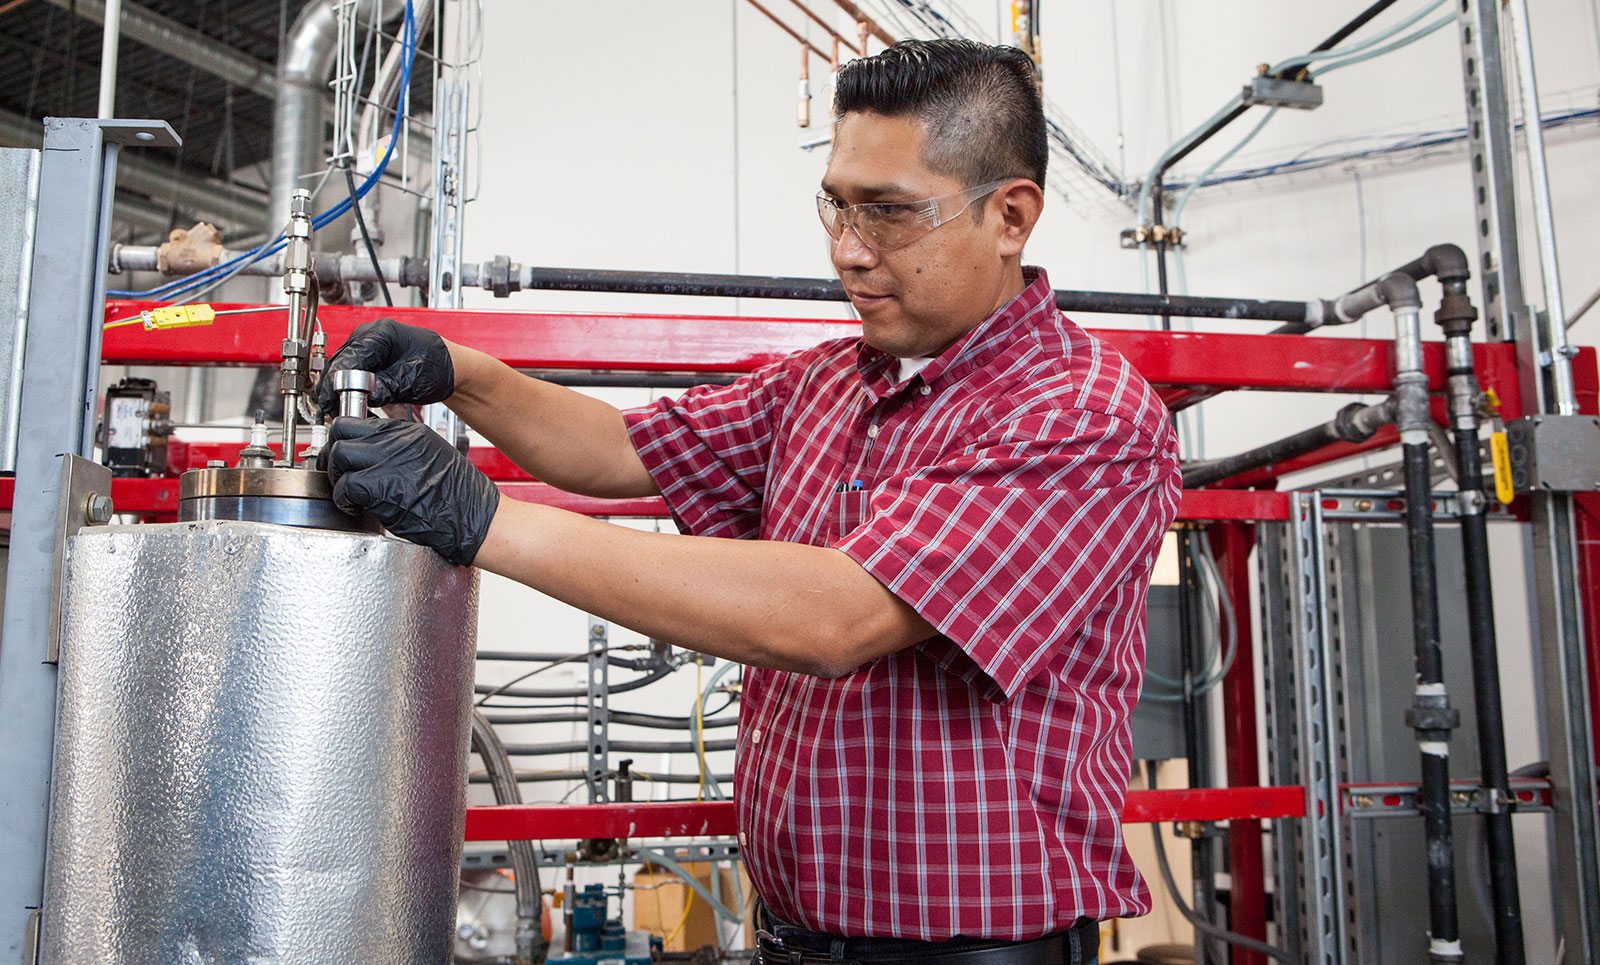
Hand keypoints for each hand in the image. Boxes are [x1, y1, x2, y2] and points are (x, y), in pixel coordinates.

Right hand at [318, 318, 454, 416]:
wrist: (448, 367)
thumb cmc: (437, 366)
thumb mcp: (412, 381)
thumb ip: (386, 387)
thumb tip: (366, 397)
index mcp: (381, 333)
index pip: (349, 357)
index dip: (337, 382)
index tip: (332, 401)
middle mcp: (369, 334)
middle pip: (340, 361)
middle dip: (334, 387)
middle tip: (334, 410)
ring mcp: (366, 344)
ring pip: (341, 367)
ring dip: (338, 388)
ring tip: (341, 409)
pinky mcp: (367, 356)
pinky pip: (349, 371)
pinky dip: (347, 386)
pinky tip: (349, 401)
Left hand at [320, 417, 499, 566]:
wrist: (472, 515)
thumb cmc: (457, 493)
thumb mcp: (430, 453)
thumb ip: (398, 447)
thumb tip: (370, 450)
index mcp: (406, 430)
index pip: (357, 419)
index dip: (344, 437)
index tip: (344, 451)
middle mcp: (393, 441)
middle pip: (340, 432)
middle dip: (334, 454)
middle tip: (340, 472)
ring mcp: (386, 461)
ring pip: (338, 456)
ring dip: (337, 477)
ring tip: (350, 492)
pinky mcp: (379, 488)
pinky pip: (344, 486)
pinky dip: (343, 500)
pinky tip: (355, 506)